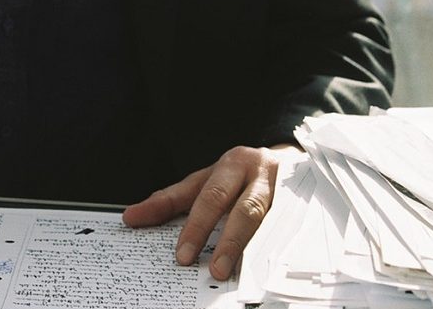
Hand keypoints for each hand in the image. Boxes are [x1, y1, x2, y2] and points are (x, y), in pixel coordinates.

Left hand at [122, 144, 298, 280]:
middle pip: (230, 202)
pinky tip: (262, 264)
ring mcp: (281, 187)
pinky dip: (272, 246)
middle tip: (190, 259)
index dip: (185, 220)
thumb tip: (131, 216)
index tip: (170, 246)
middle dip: (208, 232)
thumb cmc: (245, 177)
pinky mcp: (301, 204)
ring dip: (239, 243)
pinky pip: (286, 227)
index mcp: (230, 165)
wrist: (298, 163)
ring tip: (223, 269)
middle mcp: (254, 172)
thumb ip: (173, 200)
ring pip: (258, 214)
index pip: (204, 194)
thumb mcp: (209, 181)